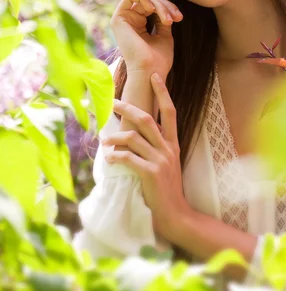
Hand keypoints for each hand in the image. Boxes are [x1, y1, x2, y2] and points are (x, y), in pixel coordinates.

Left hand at [102, 73, 189, 240]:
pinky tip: (110, 159)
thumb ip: (156, 148)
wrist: (176, 215)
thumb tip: (135, 135)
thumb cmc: (167, 190)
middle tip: (112, 102)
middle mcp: (168, 148)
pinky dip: (116, 156)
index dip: (162, 93)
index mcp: (173, 144)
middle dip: (128, 108)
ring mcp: (160, 160)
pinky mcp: (151, 173)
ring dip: (115, 137)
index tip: (154, 75)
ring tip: (104, 140)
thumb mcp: (166, 164)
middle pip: (147, 119)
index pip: (171, 111)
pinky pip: (128, 158)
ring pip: (134, 138)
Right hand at [110, 0, 182, 79]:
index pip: (151, 3)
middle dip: (166, 4)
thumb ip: (163, 17)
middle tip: (177, 17)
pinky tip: (153, 9)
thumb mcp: (165, 33)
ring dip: (160, 5)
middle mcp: (130, 20)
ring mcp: (123, 19)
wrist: (151, 71)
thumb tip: (166, 1)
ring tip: (169, 20)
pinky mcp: (118, 19)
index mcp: (139, 24)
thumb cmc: (159, 59)